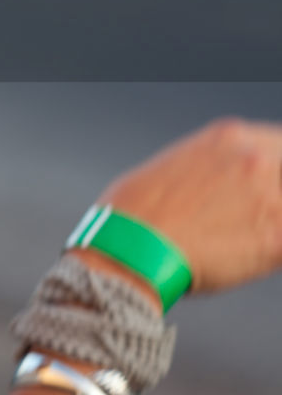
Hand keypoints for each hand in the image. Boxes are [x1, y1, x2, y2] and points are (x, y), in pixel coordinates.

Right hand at [99, 118, 281, 293]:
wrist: (128, 248)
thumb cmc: (135, 213)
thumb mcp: (175, 165)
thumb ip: (212, 168)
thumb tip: (220, 186)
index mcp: (229, 137)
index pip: (280, 146)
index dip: (274, 170)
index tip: (268, 185)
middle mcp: (255, 159)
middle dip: (272, 196)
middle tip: (250, 216)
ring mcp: (270, 198)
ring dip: (270, 225)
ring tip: (236, 240)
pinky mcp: (276, 239)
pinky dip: (270, 252)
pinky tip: (242, 258)